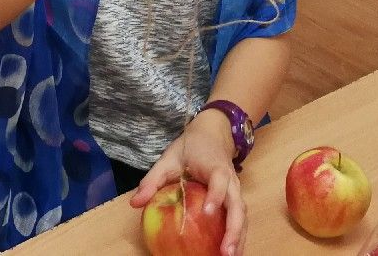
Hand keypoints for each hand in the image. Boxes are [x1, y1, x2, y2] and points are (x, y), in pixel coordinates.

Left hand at [131, 110, 244, 255]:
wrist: (213, 133)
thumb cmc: (191, 147)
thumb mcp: (168, 158)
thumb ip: (153, 180)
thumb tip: (135, 203)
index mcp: (215, 167)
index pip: (219, 181)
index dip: (215, 196)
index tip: (208, 213)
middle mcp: (230, 181)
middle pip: (237, 206)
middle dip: (233, 230)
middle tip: (225, 252)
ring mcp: (235, 191)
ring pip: (242, 216)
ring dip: (239, 238)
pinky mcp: (235, 199)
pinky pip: (240, 219)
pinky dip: (239, 236)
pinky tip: (231, 253)